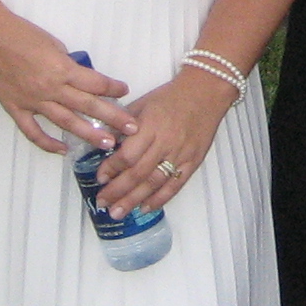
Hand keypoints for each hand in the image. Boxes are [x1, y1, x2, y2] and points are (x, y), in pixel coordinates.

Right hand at [0, 18, 136, 157]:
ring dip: (88, 134)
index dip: (112, 88)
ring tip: (106, 144)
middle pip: (88, 106)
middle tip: (131, 129)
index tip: (124, 92)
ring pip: (66, 123)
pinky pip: (34, 132)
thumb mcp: (53, 43)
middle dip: (112, 117)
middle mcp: (51, 88)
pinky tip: (62, 149)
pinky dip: (48, 143)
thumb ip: (67, 63)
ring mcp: (33, 101)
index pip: (95, 83)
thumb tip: (78, 76)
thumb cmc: (20, 33)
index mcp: (62, 69)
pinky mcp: (16, 108)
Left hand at [94, 67, 236, 218]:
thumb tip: (106, 143)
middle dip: (118, 191)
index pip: (127, 154)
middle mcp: (165, 143)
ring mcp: (180, 154)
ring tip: (118, 213)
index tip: (99, 179)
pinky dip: (160, 199)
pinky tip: (145, 208)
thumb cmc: (171, 97)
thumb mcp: (143, 103)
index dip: (111, 169)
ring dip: (134, 200)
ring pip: (154, 183)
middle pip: (138, 173)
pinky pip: (175, 185)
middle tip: (103, 204)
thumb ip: (124, 124)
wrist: (206, 92)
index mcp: (150, 126)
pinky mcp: (193, 162)